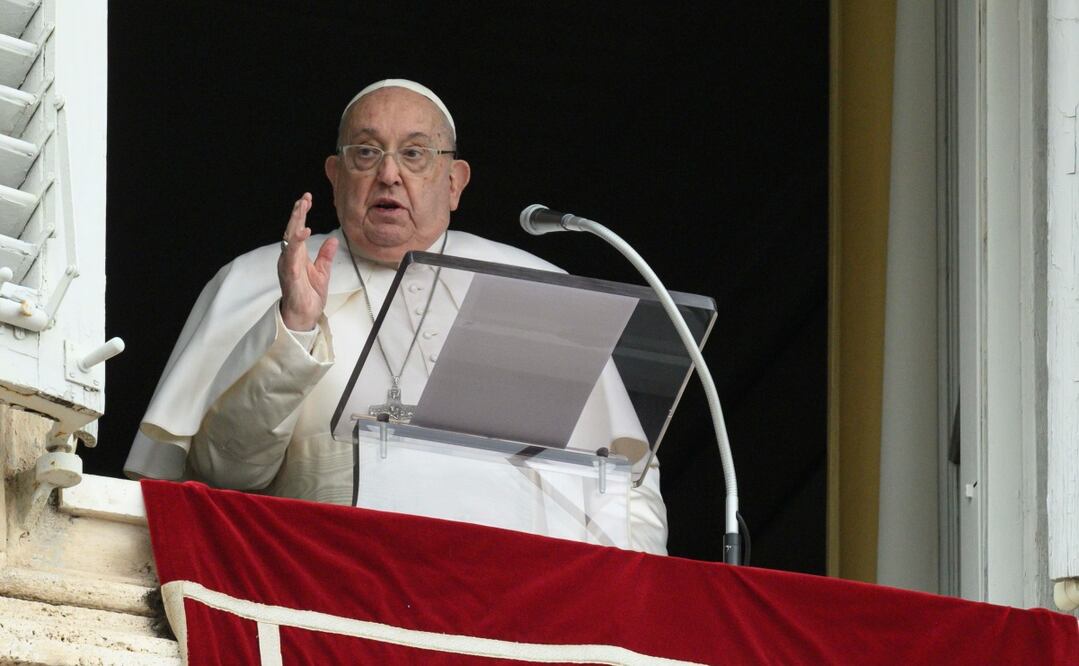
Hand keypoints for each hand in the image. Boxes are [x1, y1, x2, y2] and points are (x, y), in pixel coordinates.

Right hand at [277, 193, 338, 330]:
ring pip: (290, 238)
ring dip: (295, 222)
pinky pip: (292, 255)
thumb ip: (325, 255)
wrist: (304, 316)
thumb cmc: (309, 296)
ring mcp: (288, 265)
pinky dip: (297, 242)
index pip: (298, 230)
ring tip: (302, 207)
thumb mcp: (323, 272)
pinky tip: (304, 231)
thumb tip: (332, 239)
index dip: (302, 214)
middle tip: (304, 197)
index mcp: (297, 255)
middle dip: (298, 213)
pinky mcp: (290, 274)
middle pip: (292, 230)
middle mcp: (290, 257)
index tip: (307, 198)